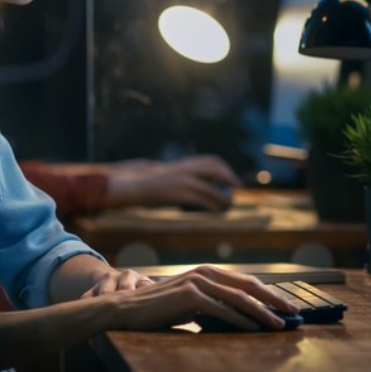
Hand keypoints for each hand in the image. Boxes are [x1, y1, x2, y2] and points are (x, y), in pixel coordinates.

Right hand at [95, 265, 298, 331]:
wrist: (126, 309)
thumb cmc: (158, 310)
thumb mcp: (190, 304)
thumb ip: (211, 304)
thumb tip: (238, 317)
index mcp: (206, 273)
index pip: (245, 281)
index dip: (268, 293)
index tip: (286, 305)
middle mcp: (204, 273)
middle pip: (248, 285)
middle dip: (273, 299)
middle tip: (294, 312)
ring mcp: (196, 282)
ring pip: (238, 297)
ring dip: (262, 311)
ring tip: (279, 323)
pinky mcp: (188, 296)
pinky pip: (221, 309)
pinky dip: (240, 319)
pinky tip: (254, 328)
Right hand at [103, 155, 240, 210]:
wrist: (132, 185)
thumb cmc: (149, 184)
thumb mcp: (167, 176)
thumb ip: (181, 178)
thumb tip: (194, 187)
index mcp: (183, 165)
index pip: (210, 161)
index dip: (223, 168)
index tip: (231, 177)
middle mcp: (186, 169)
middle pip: (215, 169)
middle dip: (228, 177)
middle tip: (237, 187)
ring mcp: (183, 181)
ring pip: (211, 187)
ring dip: (224, 196)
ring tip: (229, 204)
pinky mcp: (180, 193)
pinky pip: (203, 199)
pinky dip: (215, 205)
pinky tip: (219, 210)